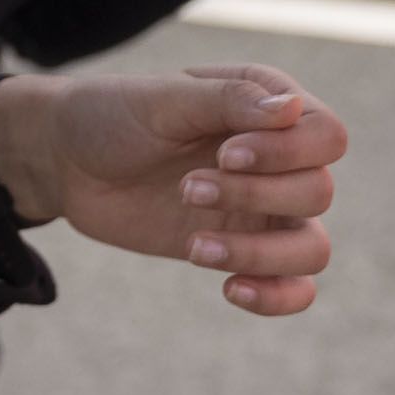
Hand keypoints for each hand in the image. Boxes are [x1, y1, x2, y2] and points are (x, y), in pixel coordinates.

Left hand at [0, 65, 344, 315]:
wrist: (66, 161)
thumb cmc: (113, 115)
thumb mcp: (163, 98)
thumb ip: (227, 101)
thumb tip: (292, 109)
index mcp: (267, 106)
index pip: (327, 135)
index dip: (287, 153)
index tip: (225, 154)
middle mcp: (278, 159)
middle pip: (318, 192)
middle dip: (254, 197)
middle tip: (187, 188)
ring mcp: (262, 209)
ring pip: (313, 248)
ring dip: (260, 253)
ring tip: (196, 249)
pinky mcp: (240, 250)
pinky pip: (292, 287)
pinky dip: (275, 296)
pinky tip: (229, 290)